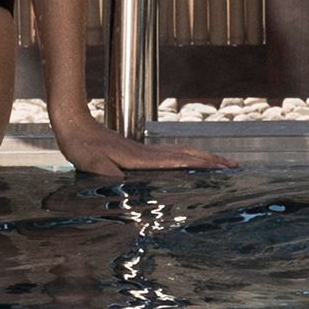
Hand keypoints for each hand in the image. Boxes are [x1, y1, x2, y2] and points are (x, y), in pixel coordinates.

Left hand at [50, 118, 222, 183]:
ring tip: (221, 163)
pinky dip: (187, 158)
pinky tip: (188, 162)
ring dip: (202, 157)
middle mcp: (147, 153)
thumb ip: (106, 173)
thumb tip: (122, 184)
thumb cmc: (81, 147)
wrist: (74, 124)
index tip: (221, 166)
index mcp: (141, 158)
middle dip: (211, 160)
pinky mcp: (138, 152)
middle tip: (235, 165)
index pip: (178, 161)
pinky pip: (170, 156)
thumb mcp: (91, 163)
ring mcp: (144, 151)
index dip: (200, 164)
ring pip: (181, 153)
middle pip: (187, 154)